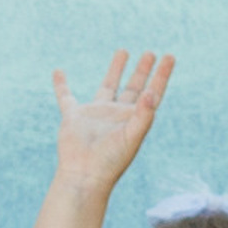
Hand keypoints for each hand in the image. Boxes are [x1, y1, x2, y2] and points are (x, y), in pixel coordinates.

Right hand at [50, 49, 172, 197]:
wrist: (84, 176)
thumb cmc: (110, 161)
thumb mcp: (132, 137)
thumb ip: (144, 115)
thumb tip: (150, 92)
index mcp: (133, 118)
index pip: (150, 92)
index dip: (161, 75)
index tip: (169, 57)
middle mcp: (117, 114)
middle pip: (133, 87)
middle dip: (142, 70)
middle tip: (150, 54)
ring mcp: (96, 114)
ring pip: (108, 86)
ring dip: (116, 69)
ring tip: (123, 51)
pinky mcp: (74, 117)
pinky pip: (66, 97)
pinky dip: (61, 85)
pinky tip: (58, 72)